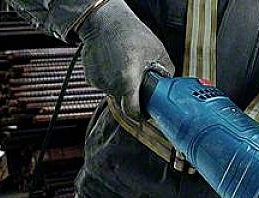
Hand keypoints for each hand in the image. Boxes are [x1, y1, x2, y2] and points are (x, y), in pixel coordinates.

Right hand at [77, 0, 174, 119]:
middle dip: (133, 97)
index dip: (140, 115)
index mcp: (128, 79)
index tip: (146, 114)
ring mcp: (99, 82)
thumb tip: (168, 89)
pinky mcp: (90, 78)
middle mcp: (111, 84)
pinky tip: (114, 65)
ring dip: (122, 87)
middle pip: (124, 103)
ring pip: (114, 94)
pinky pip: (105, 86)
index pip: (132, 112)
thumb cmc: (132, 34)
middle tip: (140, 84)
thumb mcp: (158, 52)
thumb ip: (166, 74)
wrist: (104, 21)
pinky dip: (110, 80)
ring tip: (126, 67)